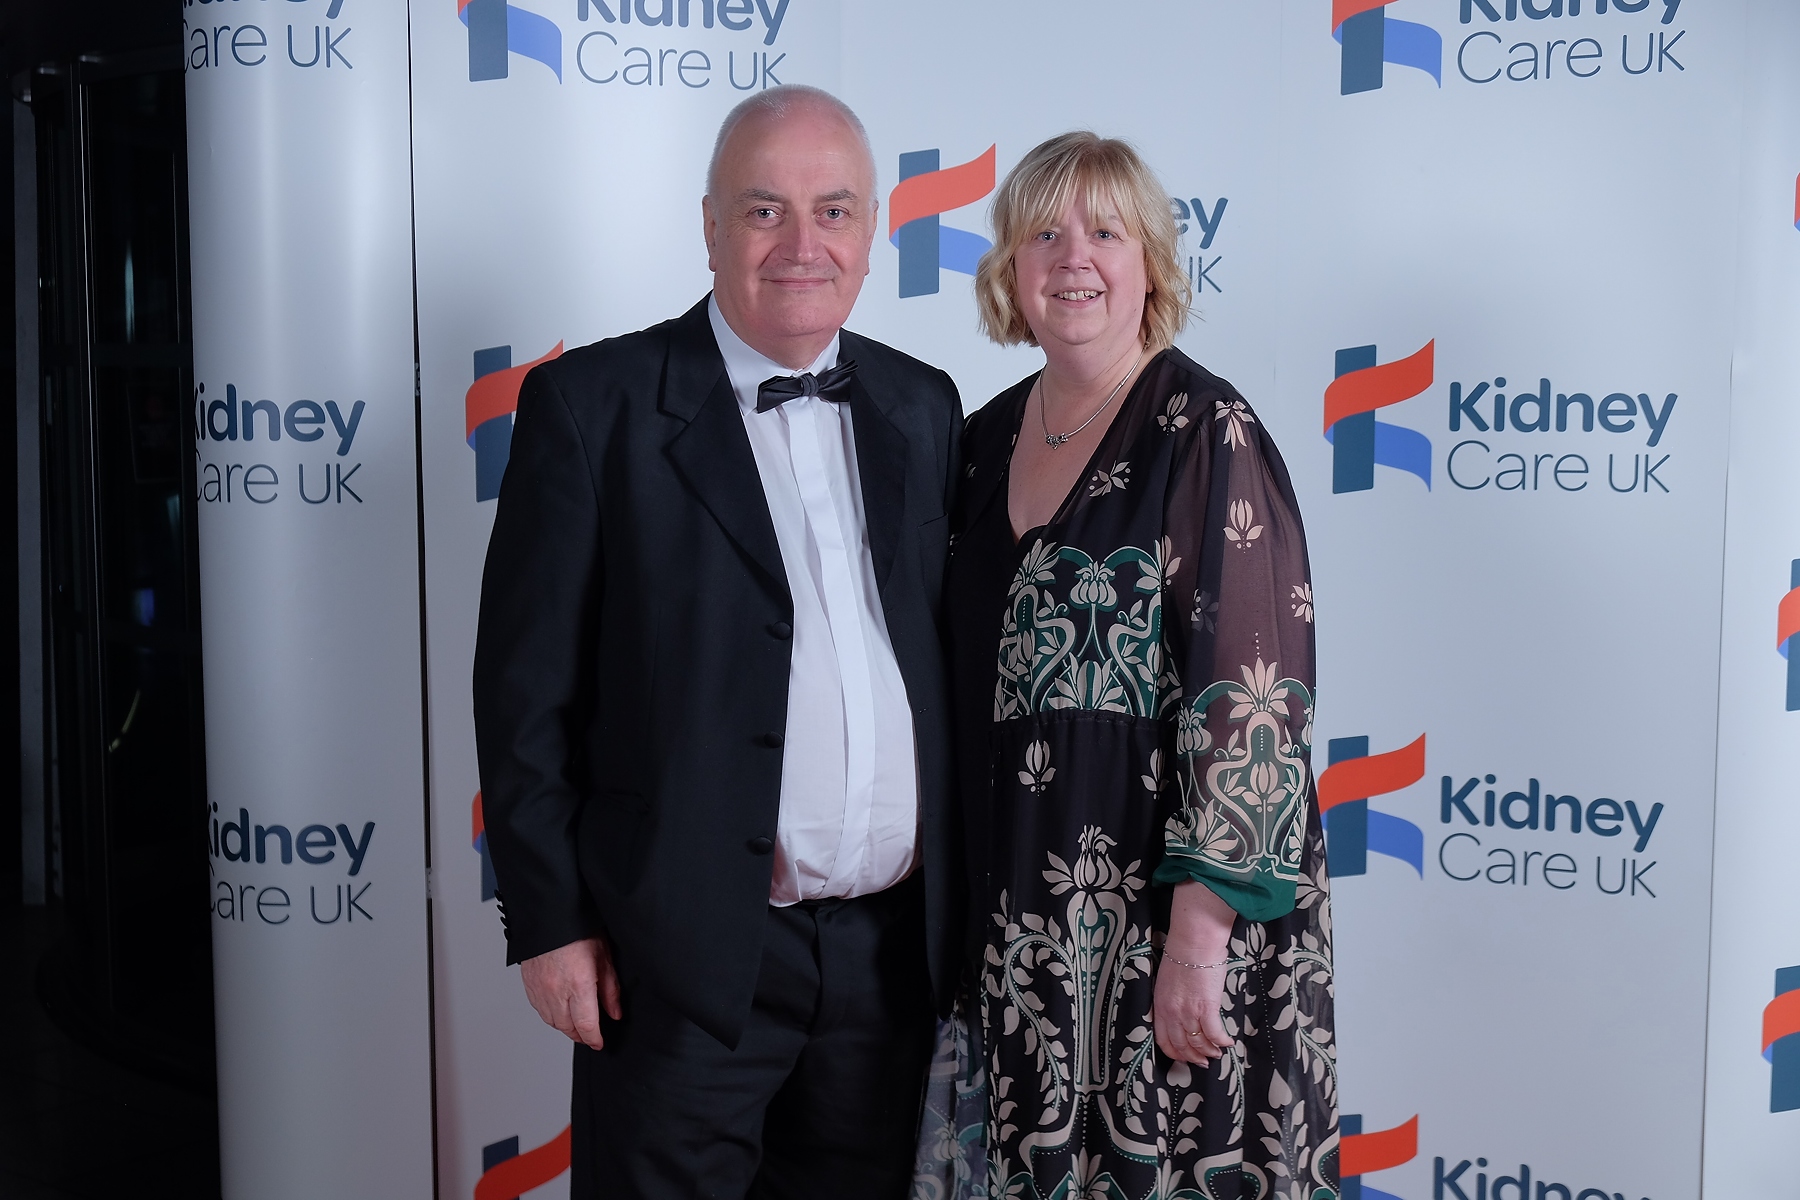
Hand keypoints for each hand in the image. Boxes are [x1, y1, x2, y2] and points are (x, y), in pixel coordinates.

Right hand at [519, 936, 620, 1050]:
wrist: (549, 914)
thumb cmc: (578, 929)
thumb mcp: (603, 956)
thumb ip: (610, 989)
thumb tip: (614, 1013)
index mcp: (578, 985)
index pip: (586, 1025)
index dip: (594, 1039)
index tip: (599, 1043)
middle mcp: (556, 991)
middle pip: (567, 1028)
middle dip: (580, 1035)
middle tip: (590, 1035)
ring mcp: (540, 989)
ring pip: (552, 1021)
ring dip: (565, 1027)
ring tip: (577, 1024)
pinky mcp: (529, 985)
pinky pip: (540, 1010)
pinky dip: (551, 1015)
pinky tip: (559, 1011)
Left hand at [1153, 881, 1235, 1066]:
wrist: (1193, 942)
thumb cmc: (1182, 955)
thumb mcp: (1167, 981)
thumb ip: (1172, 999)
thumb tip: (1182, 1011)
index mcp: (1160, 1006)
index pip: (1163, 1039)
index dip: (1175, 1053)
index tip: (1185, 1057)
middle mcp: (1172, 1013)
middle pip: (1181, 1046)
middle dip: (1193, 1057)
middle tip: (1203, 1062)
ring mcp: (1189, 1012)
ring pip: (1198, 1043)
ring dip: (1209, 1051)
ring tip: (1217, 1053)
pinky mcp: (1206, 1008)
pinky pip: (1214, 1033)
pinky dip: (1222, 1041)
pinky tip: (1228, 1042)